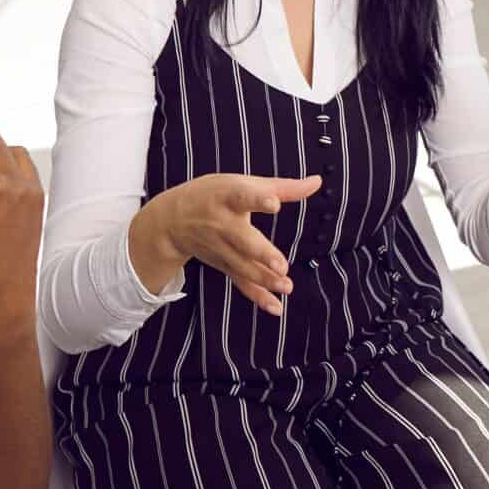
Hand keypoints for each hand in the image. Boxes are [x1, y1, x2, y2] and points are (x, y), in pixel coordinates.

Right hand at [131, 173, 319, 316]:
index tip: (274, 204)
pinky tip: (276, 307)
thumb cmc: (214, 194)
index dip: (258, 201)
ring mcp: (221, 248)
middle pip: (243, 240)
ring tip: (287, 286)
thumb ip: (283, 187)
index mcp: (229, 197)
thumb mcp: (243, 183)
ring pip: (243, 266)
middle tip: (282, 266)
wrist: (171, 219)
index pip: (243, 197)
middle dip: (261, 254)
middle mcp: (222, 224)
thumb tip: (318, 182)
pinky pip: (240, 282)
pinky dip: (257, 296)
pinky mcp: (222, 264)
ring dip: (265, 278)